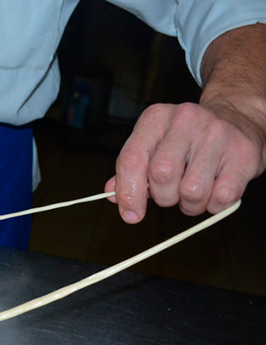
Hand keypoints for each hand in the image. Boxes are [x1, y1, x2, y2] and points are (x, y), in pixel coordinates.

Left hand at [105, 101, 265, 222]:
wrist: (238, 117)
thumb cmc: (187, 138)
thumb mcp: (154, 144)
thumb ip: (131, 169)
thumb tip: (112, 195)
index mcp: (156, 118)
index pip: (131, 160)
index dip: (128, 193)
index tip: (131, 215)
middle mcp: (186, 120)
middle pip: (161, 176)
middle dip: (163, 197)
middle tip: (171, 194)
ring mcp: (218, 134)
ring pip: (191, 191)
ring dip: (189, 204)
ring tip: (193, 191)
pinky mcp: (244, 153)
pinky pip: (221, 198)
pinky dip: (214, 205)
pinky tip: (214, 190)